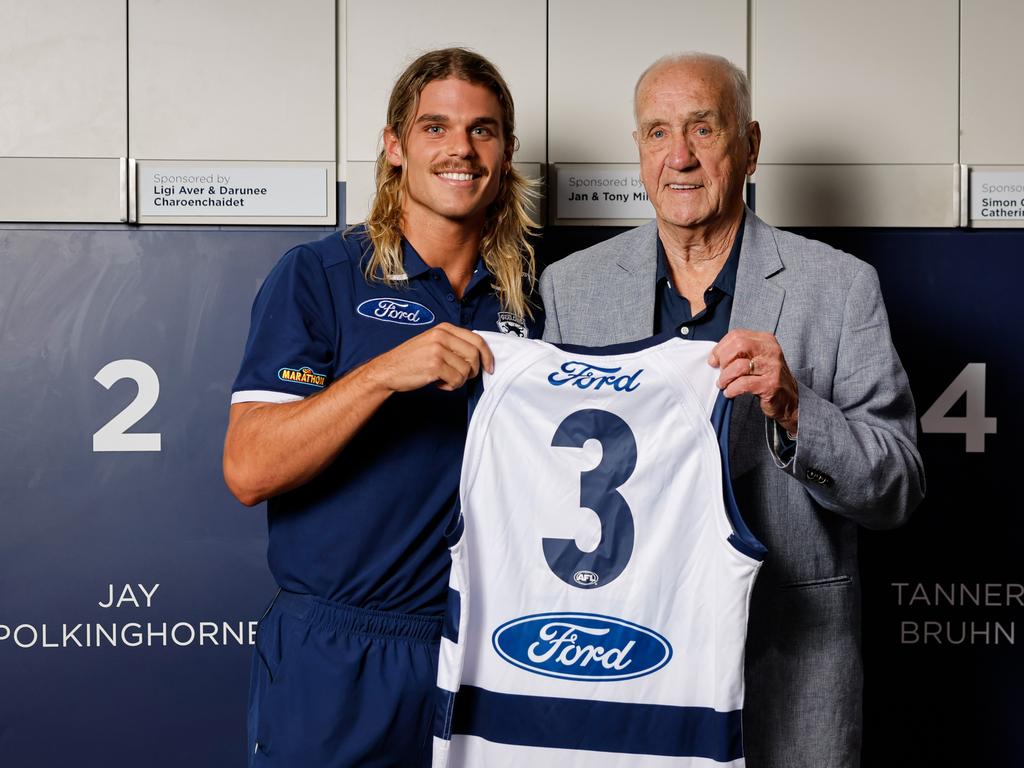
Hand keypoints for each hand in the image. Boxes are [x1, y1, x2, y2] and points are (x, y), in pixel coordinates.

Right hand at [365, 323, 494, 392]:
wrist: (387, 370)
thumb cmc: (411, 359)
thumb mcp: (433, 342)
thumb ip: (453, 344)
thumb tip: (479, 354)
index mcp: (444, 328)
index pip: (477, 340)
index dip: (487, 356)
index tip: (489, 368)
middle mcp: (442, 336)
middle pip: (475, 355)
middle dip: (472, 371)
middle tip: (461, 377)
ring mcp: (437, 350)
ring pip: (466, 370)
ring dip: (458, 380)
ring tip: (444, 379)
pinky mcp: (434, 366)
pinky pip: (456, 380)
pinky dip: (450, 386)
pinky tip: (438, 383)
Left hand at [708, 329, 798, 434]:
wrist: (789, 399)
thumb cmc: (767, 378)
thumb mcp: (756, 359)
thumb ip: (739, 353)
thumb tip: (714, 357)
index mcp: (765, 340)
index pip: (737, 335)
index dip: (720, 348)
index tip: (714, 360)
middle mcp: (771, 350)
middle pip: (738, 346)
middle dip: (723, 360)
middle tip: (721, 373)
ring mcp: (772, 367)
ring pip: (739, 366)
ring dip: (725, 377)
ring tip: (724, 384)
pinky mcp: (770, 384)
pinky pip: (743, 384)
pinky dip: (732, 389)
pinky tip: (730, 392)